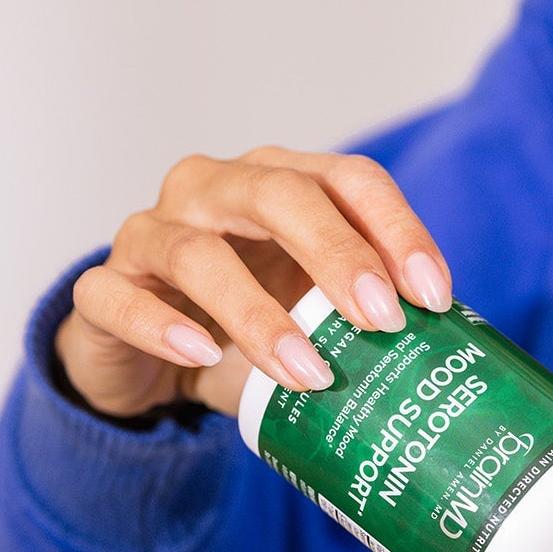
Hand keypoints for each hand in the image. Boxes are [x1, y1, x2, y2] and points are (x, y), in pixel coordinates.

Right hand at [56, 146, 453, 417]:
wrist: (145, 364)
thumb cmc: (245, 325)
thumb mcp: (313, 314)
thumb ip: (363, 315)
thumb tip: (451, 348)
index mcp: (280, 180)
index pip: (349, 179)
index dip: (396, 229)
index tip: (434, 295)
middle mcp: (215, 189)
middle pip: (279, 194)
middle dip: (339, 254)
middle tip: (382, 319)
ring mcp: (152, 233)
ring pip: (198, 252)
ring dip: (260, 315)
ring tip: (310, 373)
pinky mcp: (101, 289)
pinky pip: (119, 298)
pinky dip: (163, 326)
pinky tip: (204, 357)